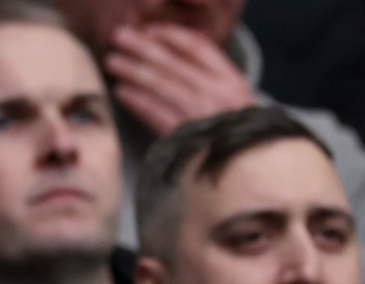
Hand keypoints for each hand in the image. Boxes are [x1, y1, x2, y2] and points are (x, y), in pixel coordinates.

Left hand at [102, 22, 255, 135]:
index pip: (198, 47)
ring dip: (134, 71)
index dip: (171, 36)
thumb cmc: (239, 132)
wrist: (251, 170)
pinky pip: (157, 115)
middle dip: (143, 48)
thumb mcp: (238, 97)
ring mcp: (201, 118)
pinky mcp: (187, 139)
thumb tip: (173, 48)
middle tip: (121, 37)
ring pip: (162, 86)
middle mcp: (217, 95)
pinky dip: (138, 102)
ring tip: (113, 62)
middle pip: (173, 63)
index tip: (150, 31)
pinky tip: (122, 92)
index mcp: (232, 80)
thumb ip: (212, 72)